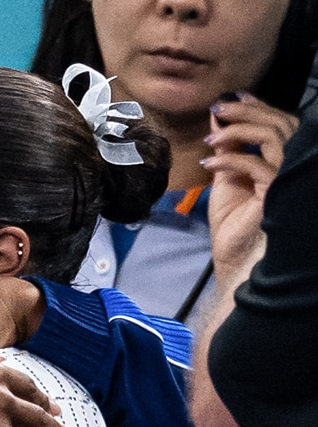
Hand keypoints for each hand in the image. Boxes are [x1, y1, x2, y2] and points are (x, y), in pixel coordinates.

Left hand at [203, 94, 298, 286]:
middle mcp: (290, 164)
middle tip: (219, 109)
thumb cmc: (233, 221)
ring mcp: (287, 176)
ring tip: (212, 138)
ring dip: (239, 130)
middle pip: (279, 124)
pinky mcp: (277, 190)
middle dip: (248, 112)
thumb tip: (217, 118)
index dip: (259, 107)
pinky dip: (230, 158)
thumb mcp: (225, 176)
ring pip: (273, 137)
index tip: (234, 98)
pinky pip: (257, 164)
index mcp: (280, 160)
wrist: (233, 255)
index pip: (278, 124)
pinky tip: (209, 162)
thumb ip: (225, 148)